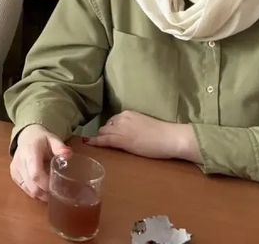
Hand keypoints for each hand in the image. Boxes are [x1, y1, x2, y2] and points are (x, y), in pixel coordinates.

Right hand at [10, 124, 70, 201]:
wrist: (26, 136)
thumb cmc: (42, 140)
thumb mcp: (52, 139)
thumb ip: (60, 147)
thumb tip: (68, 154)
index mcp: (30, 152)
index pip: (35, 174)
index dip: (46, 184)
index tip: (56, 186)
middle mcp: (20, 162)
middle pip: (32, 186)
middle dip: (45, 192)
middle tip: (56, 191)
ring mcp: (15, 169)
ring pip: (28, 190)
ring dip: (40, 193)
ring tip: (49, 188)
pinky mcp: (14, 174)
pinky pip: (24, 189)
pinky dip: (34, 191)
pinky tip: (41, 185)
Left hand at [84, 110, 198, 161]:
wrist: (170, 137)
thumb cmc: (163, 134)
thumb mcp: (145, 126)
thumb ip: (134, 127)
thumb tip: (129, 134)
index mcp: (128, 113)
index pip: (113, 121)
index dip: (111, 129)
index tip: (110, 135)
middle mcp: (122, 118)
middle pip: (107, 126)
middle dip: (105, 134)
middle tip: (105, 143)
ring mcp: (120, 128)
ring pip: (104, 133)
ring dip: (101, 139)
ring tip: (95, 144)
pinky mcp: (121, 139)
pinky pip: (104, 140)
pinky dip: (95, 142)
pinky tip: (88, 143)